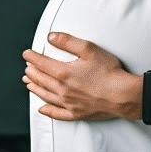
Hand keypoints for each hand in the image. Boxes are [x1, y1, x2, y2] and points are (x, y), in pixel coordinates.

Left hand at [22, 32, 139, 120]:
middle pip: (41, 80)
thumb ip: (67, 41)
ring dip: (35, 88)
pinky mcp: (76, 113)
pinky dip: (48, 111)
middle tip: (27, 68)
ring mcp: (68, 103)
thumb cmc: (109, 72)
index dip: (32, 57)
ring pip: (46, 96)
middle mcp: (62, 89)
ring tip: (28, 84)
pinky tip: (42, 109)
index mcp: (64, 73)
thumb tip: (50, 37)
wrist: (123, 95)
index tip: (26, 54)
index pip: (42, 63)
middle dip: (32, 72)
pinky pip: (57, 114)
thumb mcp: (89, 49)